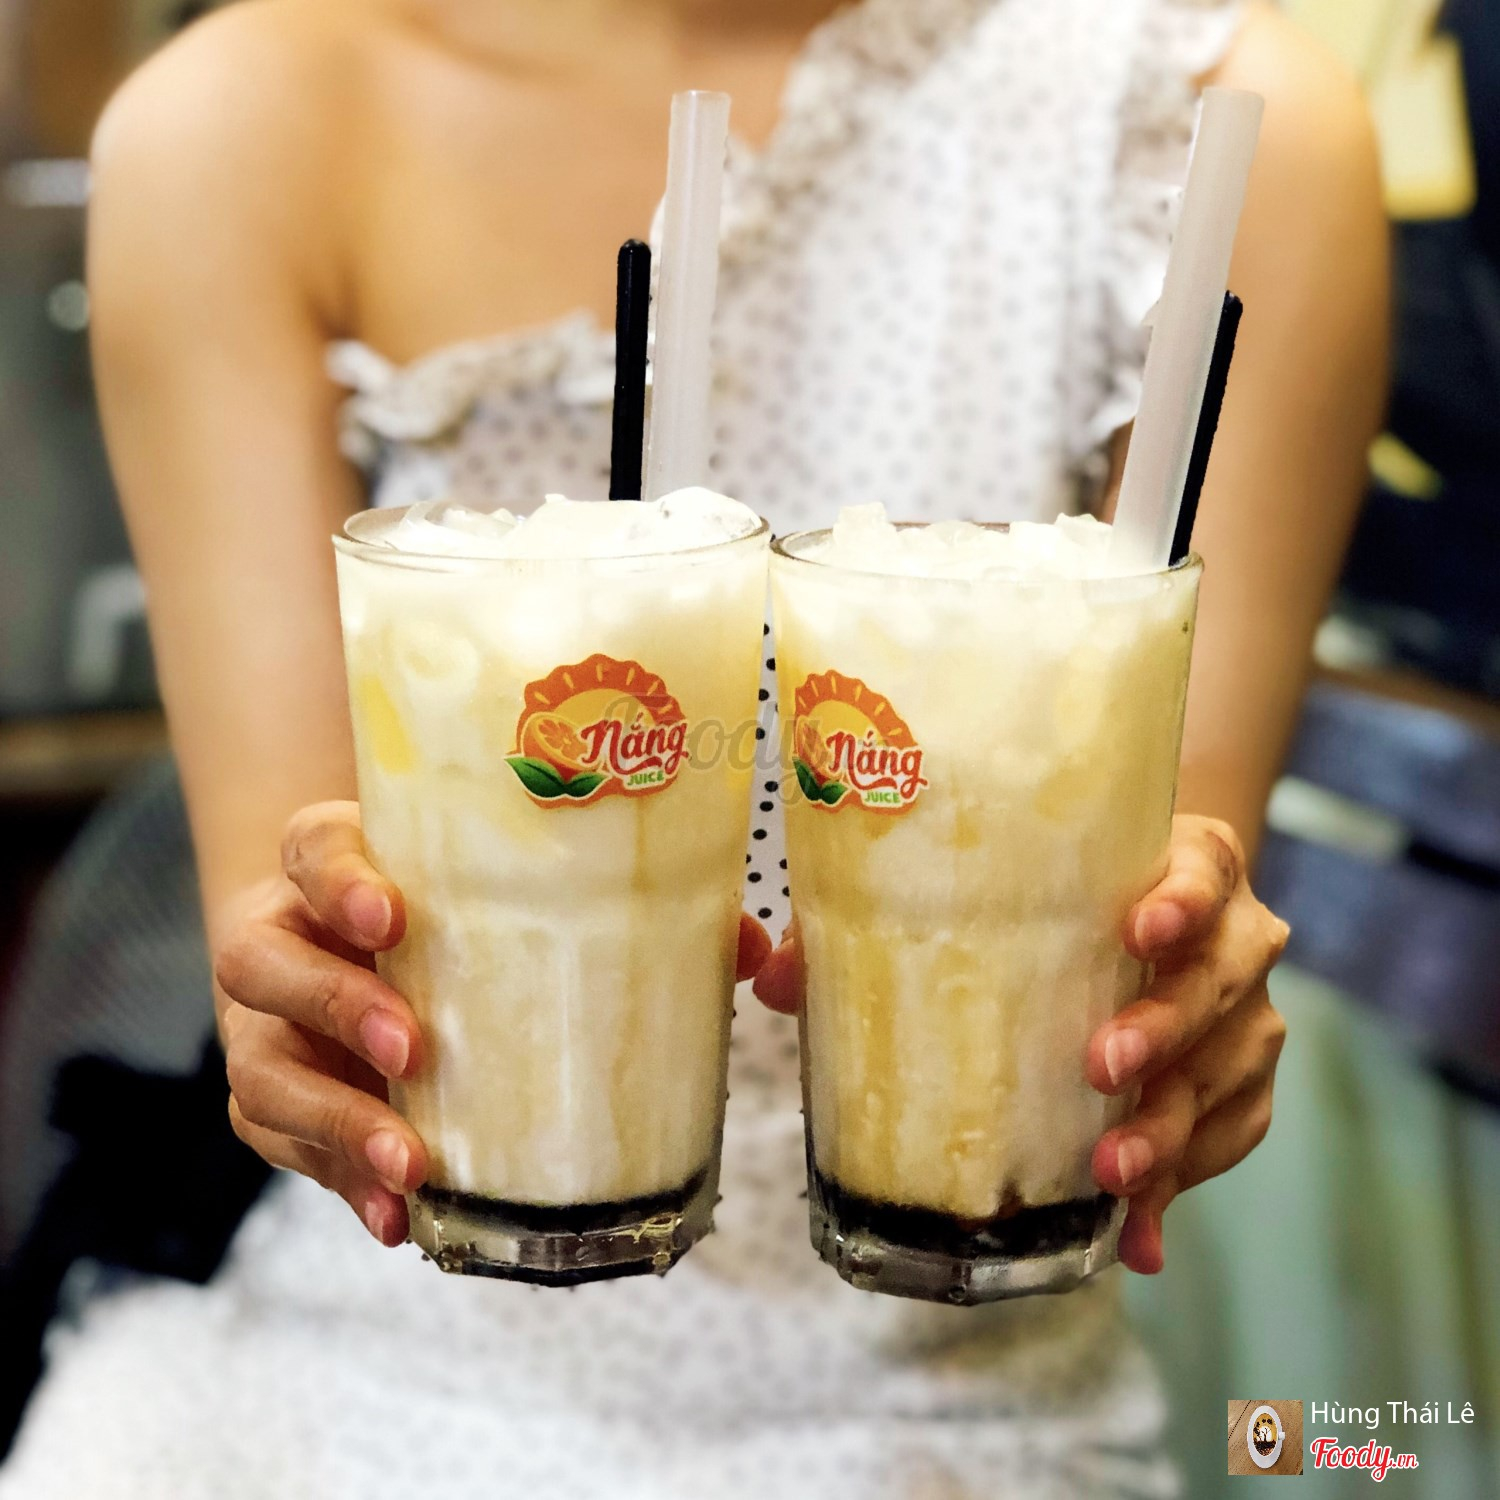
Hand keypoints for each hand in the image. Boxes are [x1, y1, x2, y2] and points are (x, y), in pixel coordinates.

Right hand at [217, 802, 774, 1245]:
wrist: (341, 937)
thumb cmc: (444, 904)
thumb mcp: (498, 886)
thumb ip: (616, 908)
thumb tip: (750, 947)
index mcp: (332, 864)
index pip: (314, 847)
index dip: (342, 878)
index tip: (394, 914)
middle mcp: (280, 936)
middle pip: (267, 962)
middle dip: (340, 1006)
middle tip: (419, 1048)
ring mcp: (267, 1022)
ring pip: (262, 1068)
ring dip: (336, 1120)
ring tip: (414, 1163)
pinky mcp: (271, 1093)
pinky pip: (283, 1145)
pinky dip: (338, 1182)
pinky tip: (398, 1216)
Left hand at [753, 815, 1289, 1275]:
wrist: (1151, 911)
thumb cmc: (1057, 896)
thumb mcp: (994, 887)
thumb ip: (884, 921)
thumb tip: (778, 980)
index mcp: (1187, 864)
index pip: (1203, 868)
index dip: (1181, 900)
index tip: (1136, 932)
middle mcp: (1234, 936)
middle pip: (1220, 982)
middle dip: (1164, 1026)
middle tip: (1098, 1064)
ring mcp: (1248, 1013)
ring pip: (1230, 1069)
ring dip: (1173, 1125)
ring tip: (1111, 1173)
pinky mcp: (1244, 1084)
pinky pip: (1230, 1137)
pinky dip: (1182, 1188)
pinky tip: (1138, 1235)